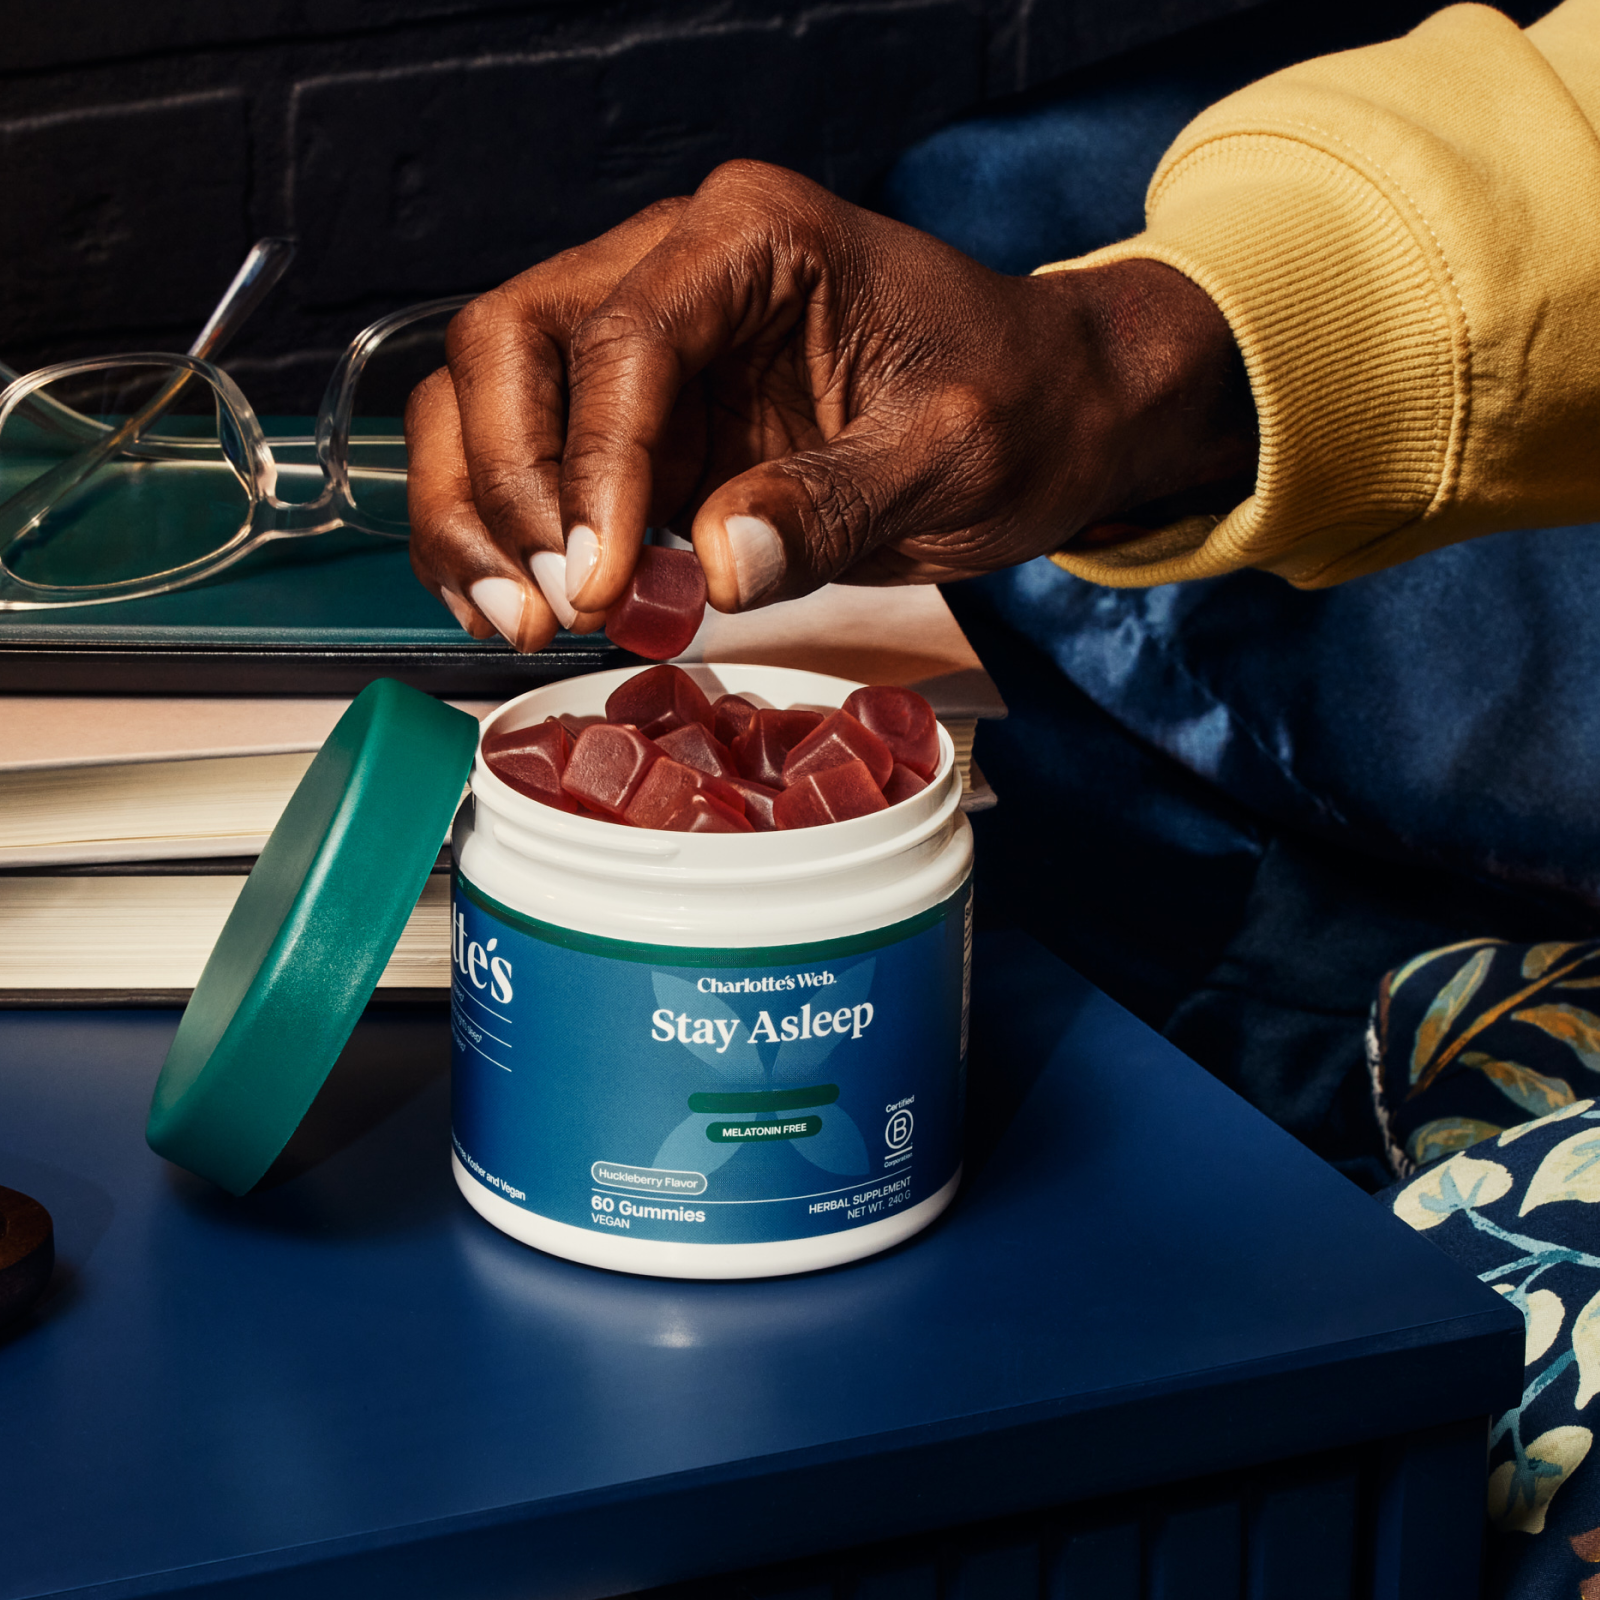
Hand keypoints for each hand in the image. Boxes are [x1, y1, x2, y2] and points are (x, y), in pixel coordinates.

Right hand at [405, 161, 1256, 649]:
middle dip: (509, 486)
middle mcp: (674, 270)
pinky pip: (525, 465)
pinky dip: (500, 537)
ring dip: (477, 514)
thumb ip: (838, 502)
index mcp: (753, 237)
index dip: (594, 468)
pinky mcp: (643, 429)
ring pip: (487, 398)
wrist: (1049, 416)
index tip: (605, 580)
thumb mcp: (954, 454)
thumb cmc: (1018, 405)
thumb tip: (718, 565)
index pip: (622, 337)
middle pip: (509, 345)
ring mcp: (647, 351)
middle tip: (556, 607)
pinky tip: (517, 610)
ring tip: (521, 622)